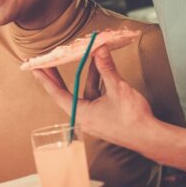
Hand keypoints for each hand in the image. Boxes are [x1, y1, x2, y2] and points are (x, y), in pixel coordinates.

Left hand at [31, 46, 156, 148]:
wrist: (150, 137)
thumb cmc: (132, 118)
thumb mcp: (117, 88)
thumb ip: (107, 68)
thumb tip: (99, 49)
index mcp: (81, 113)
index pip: (57, 93)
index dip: (45, 79)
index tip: (35, 68)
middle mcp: (84, 117)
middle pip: (67, 92)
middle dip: (59, 75)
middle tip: (48, 61)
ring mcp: (94, 117)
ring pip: (86, 92)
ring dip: (88, 75)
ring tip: (85, 56)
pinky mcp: (104, 116)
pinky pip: (96, 96)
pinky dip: (98, 83)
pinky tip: (102, 68)